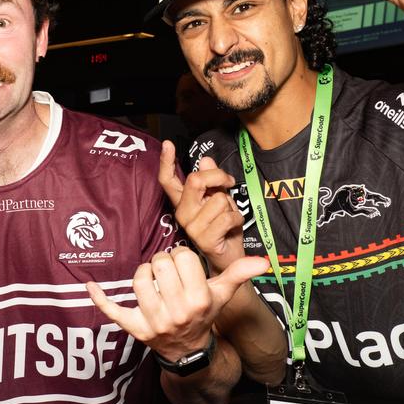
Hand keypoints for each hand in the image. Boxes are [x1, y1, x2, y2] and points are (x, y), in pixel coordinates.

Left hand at [87, 247, 267, 364]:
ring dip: (143, 275)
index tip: (184, 267)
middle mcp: (176, 311)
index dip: (181, 257)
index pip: (181, 257)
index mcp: (199, 300)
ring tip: (153, 282)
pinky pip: (111, 310)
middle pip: (159, 264)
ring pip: (138, 279)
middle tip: (168, 274)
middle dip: (162, 263)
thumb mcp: (221, 296)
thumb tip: (263, 261)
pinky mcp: (134, 328)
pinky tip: (89, 285)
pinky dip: (99, 298)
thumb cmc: (203, 315)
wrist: (189, 352)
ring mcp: (153, 321)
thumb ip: (238, 275)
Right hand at [160, 144, 243, 272]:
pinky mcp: (204, 239)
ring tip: (229, 217)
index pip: (168, 180)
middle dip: (218, 176)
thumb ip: (212, 181)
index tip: (167, 144)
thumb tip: (206, 160)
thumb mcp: (219, 200)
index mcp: (183, 203)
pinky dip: (237, 218)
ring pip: (218, 199)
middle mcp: (183, 214)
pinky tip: (233, 227)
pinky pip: (227, 216)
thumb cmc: (224, 229)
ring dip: (231, 205)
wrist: (229, 259)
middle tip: (228, 182)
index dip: (166, 161)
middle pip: (196, 181)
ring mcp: (192, 227)